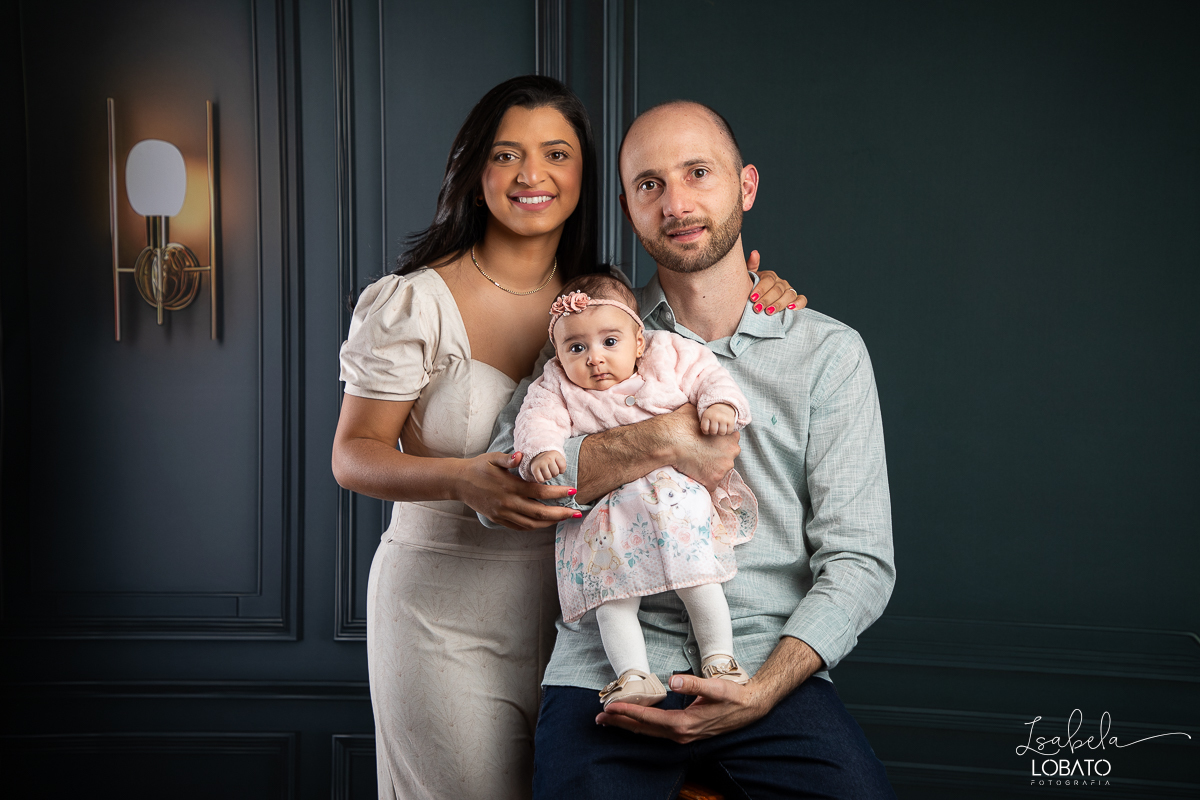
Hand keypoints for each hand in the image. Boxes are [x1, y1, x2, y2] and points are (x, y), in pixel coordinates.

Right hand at [456, 451, 580, 530]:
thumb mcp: (493, 458)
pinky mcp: (498, 519)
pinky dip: (535, 527)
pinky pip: (520, 527)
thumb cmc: (478, 467)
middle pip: (540, 513)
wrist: (458, 482)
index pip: (540, 492)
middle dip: (561, 513)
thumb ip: (509, 459)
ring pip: (532, 524)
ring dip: (550, 523)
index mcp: (510, 486)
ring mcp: (503, 514)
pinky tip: (545, 523)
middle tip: (576, 513)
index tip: (572, 491)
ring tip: (564, 519)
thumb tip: (521, 455)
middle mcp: (508, 503)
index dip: (558, 493)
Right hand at [530, 451, 565, 481]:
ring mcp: (540, 463)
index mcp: (555, 454)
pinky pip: (541, 480)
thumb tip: (562, 476)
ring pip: (548, 477)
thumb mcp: (558, 459)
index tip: (557, 466)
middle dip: (554, 473)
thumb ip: (563, 465)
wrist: (537, 455)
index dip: (561, 470)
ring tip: (546, 471)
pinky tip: (541, 474)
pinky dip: (542, 480)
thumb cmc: (551, 460)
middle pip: (556, 473)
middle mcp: (548, 458)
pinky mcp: (534, 469)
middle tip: (550, 469)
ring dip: (548, 477)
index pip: (563, 467)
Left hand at [596, 673, 770, 742]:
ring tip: (609, 721)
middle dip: (621, 723)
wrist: (751, 708)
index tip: (610, 708)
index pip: (649, 718)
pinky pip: (657, 732)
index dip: (628, 712)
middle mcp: (681, 734)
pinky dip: (642, 726)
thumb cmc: (733, 696)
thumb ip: (693, 683)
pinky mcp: (685, 732)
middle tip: (599, 719)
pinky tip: (633, 721)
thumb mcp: (715, 687)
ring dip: (628, 726)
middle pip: (644, 730)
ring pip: (649, 732)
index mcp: (685, 724)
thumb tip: (673, 679)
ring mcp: (683, 736)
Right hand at [661, 404, 738, 490]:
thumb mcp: (696, 411)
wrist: (671, 440)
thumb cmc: (683, 424)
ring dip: (710, 470)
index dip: (720, 446)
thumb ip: (704, 413)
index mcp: (731, 437)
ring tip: (696, 466)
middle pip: (727, 459)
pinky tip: (695, 475)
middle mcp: (732, 453)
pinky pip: (711, 485)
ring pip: (719, 472)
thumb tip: (699, 407)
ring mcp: (724, 468)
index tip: (711, 447)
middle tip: (702, 456)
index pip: (732, 443)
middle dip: (717, 459)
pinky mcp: (713, 480)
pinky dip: (704, 482)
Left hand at [699, 403, 737, 435]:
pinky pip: (729, 432)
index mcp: (707, 415)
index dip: (706, 431)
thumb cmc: (712, 415)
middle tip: (714, 428)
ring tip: (719, 428)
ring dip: (720, 432)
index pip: (705, 429)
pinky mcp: (731, 421)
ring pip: (721, 432)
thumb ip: (703, 425)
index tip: (708, 428)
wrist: (723, 406)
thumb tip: (706, 432)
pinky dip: (727, 432)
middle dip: (713, 432)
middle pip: (713, 431)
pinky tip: (725, 427)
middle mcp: (715, 416)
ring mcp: (724, 418)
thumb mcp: (705, 417)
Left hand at [746, 250, 806, 314]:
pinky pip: (802, 299)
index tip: (752, 298)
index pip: (768, 280)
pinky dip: (799, 303)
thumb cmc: (750, 291)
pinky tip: (791, 308)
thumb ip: (751, 266)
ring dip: (779, 304)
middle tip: (757, 308)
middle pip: (777, 289)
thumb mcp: (747, 279)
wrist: (754, 305)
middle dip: (766, 299)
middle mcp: (781, 282)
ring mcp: (789, 290)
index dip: (761, 289)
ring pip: (789, 295)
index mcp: (769, 276)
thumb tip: (754, 252)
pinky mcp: (795, 300)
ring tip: (769, 311)